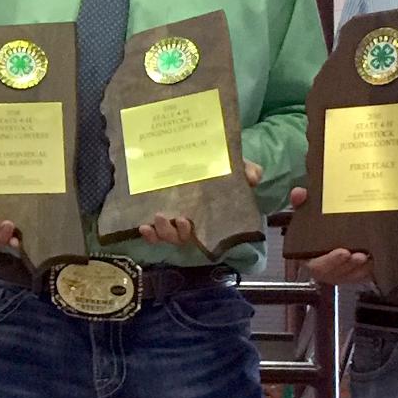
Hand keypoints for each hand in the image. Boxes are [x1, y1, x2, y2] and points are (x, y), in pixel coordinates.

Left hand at [136, 161, 261, 246]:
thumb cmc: (222, 168)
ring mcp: (174, 219)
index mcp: (206, 215)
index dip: (188, 232)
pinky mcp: (160, 213)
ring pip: (165, 236)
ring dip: (159, 232)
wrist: (207, 159)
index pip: (199, 232)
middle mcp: (190, 221)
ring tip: (155, 217)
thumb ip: (247, 171)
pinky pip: (154, 233)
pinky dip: (149, 235)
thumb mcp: (237, 168)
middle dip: (170, 232)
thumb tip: (253, 177)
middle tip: (164, 216)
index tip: (185, 221)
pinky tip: (143, 227)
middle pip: (178, 237)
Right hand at [286, 187, 373, 285]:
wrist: (330, 234)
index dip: (329, 261)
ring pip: (348, 275)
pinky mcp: (350, 274)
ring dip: (358, 268)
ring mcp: (337, 273)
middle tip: (359, 255)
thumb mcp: (307, 214)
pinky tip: (375, 261)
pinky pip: (360, 276)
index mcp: (307, 256)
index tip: (343, 251)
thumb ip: (301, 204)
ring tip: (367, 257)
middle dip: (347, 265)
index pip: (315, 264)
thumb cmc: (316, 227)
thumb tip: (299, 192)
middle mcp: (322, 268)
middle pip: (334, 273)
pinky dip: (367, 270)